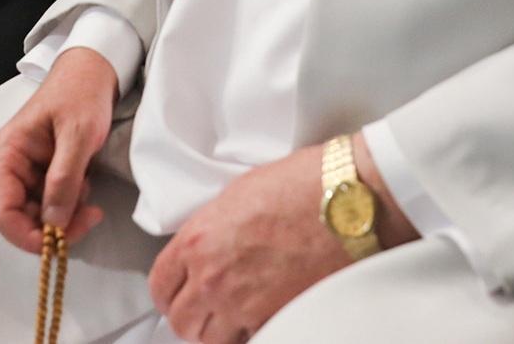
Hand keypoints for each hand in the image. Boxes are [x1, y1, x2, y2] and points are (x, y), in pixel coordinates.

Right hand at [0, 48, 116, 254]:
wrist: (93, 72)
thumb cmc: (81, 94)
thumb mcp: (78, 135)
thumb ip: (64, 179)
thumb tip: (54, 224)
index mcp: (5, 156)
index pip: (2, 213)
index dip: (27, 236)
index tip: (60, 242)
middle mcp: (8, 168)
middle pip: (19, 220)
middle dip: (53, 227)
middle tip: (89, 217)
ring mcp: (24, 173)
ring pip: (37, 216)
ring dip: (64, 217)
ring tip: (89, 194)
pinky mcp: (42, 175)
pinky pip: (50, 204)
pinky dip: (69, 205)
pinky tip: (86, 187)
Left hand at [148, 135, 416, 342]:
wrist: (352, 201)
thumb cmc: (306, 184)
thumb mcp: (241, 193)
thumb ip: (214, 226)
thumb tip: (209, 244)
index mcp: (199, 239)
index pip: (161, 283)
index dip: (168, 291)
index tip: (177, 293)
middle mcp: (214, 277)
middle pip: (182, 321)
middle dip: (191, 316)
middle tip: (206, 309)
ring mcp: (245, 305)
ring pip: (212, 340)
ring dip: (220, 330)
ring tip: (235, 316)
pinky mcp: (277, 319)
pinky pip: (253, 338)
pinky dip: (254, 332)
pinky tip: (264, 315)